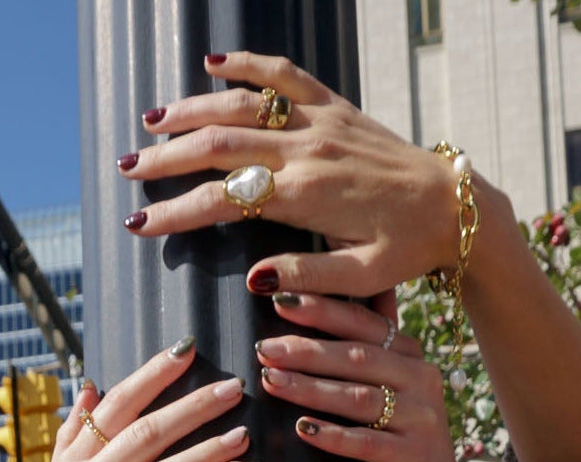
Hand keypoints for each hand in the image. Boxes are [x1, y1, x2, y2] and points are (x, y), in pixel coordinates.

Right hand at [120, 52, 465, 296]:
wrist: (453, 208)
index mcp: (307, 196)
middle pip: (220, 145)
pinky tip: (213, 63)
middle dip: (167, 158)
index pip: (225, 200)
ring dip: (193, 110)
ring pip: (243, 104)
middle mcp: (307, 150)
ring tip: (153, 123)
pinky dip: (246, 63)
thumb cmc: (407, 251)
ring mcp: (321, 122)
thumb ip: (306, 276)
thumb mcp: (361, 280)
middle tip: (128, 169)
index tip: (142, 223)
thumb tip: (255, 281)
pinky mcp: (336, 107)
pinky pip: (284, 74)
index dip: (177, 211)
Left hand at [253, 293, 458, 461]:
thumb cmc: (397, 440)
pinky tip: (301, 429)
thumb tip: (319, 309)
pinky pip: (366, 441)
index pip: (363, 323)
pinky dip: (333, 434)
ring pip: (359, 396)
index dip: (322, 310)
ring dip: (311, 387)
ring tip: (271, 381)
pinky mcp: (415, 455)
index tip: (279, 300)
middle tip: (264, 348)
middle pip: (358, 357)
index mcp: (411, 355)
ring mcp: (422, 417)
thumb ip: (364, 351)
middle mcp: (422, 378)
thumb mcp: (388, 390)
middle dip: (307, 350)